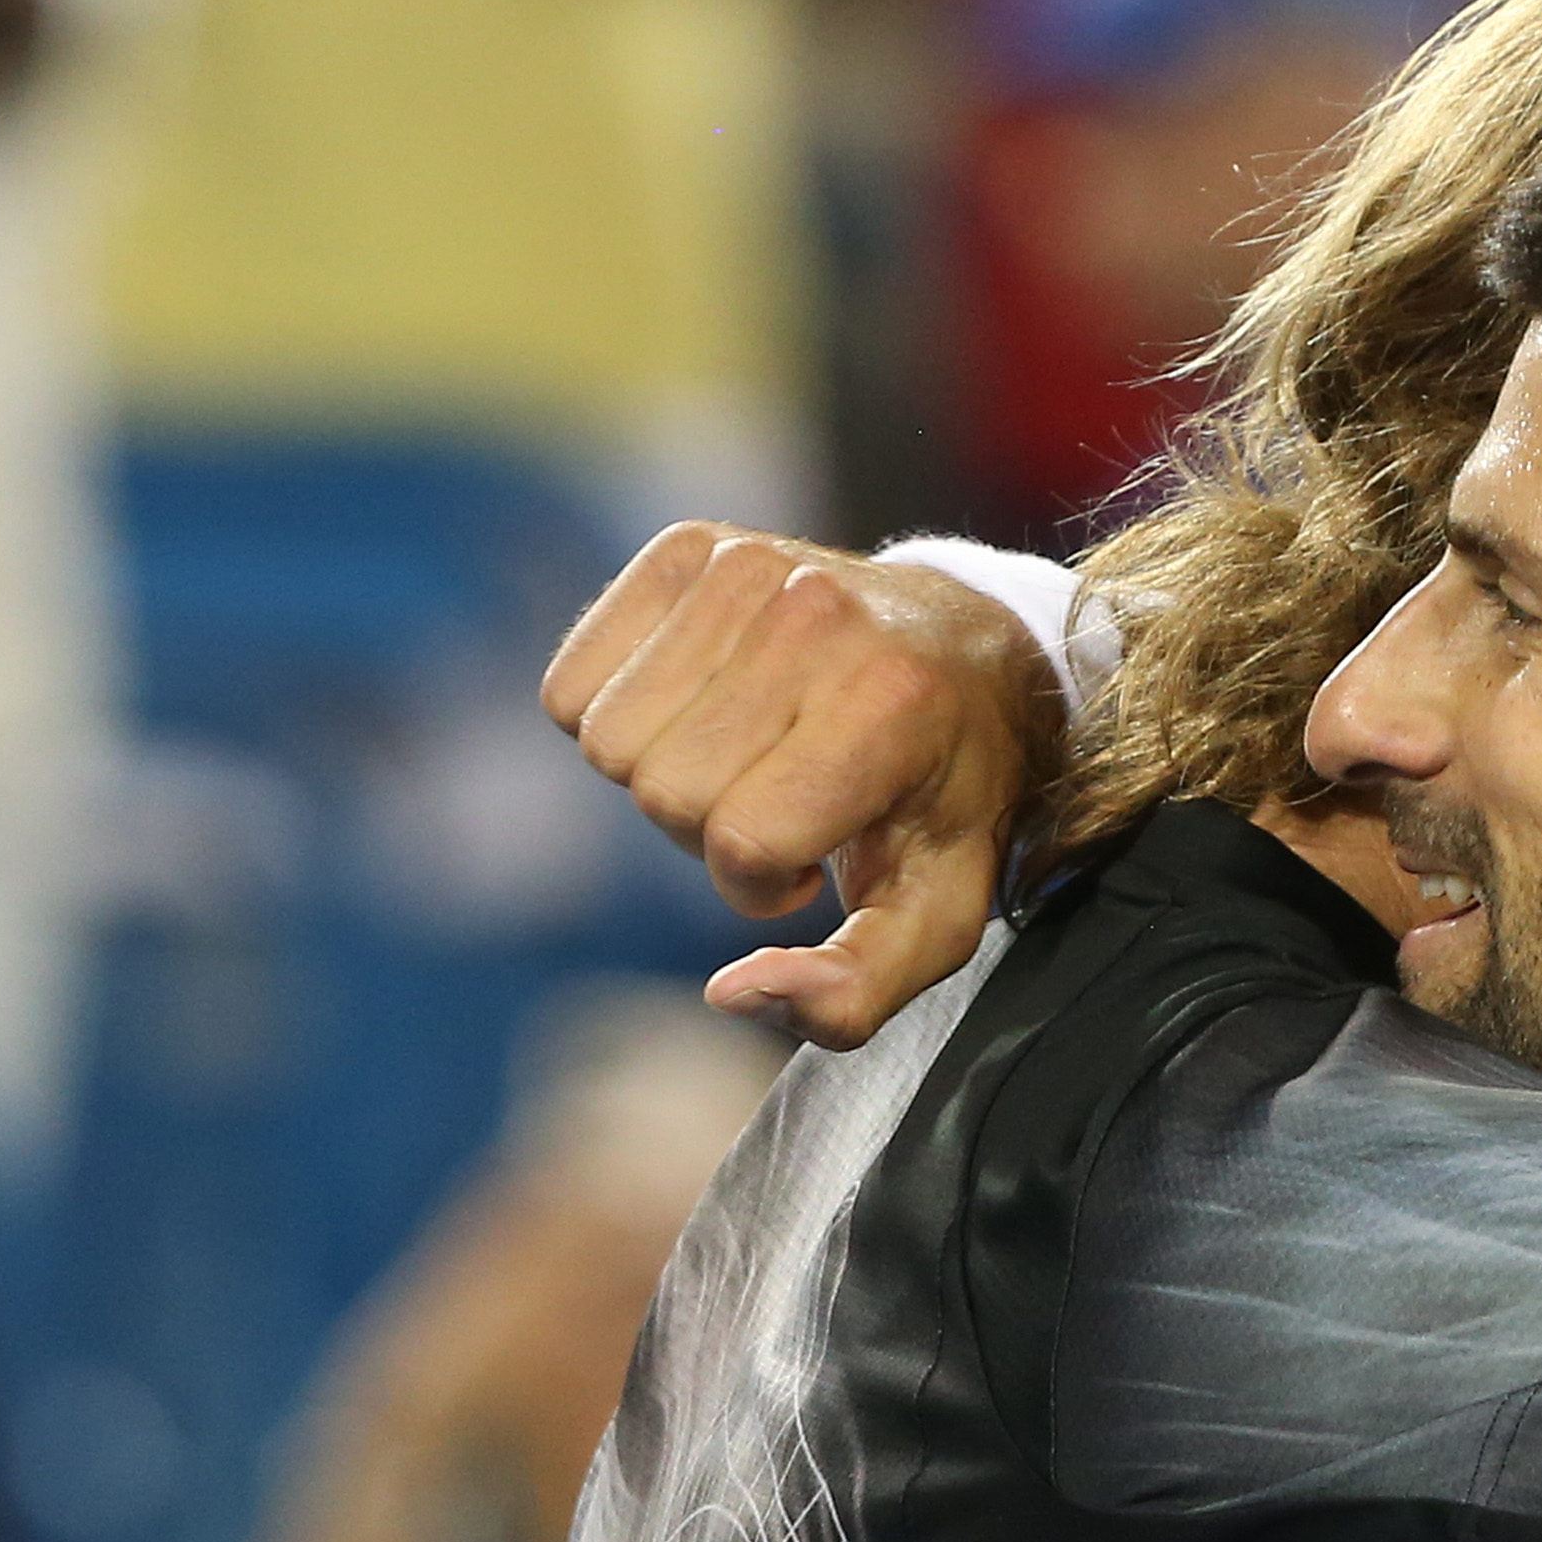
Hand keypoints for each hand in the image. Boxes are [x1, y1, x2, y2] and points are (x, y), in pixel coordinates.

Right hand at [542, 525, 1053, 1039]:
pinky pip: (572, 681)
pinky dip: (617, 716)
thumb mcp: (935, 917)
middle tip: (778, 806)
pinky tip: (701, 710)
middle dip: (707, 830)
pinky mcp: (687, 547)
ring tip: (745, 757)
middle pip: (663, 790)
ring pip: (606, 739)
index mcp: (890, 704)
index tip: (810, 864)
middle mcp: (816, 616)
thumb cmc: (946, 797)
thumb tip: (730, 994)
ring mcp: (746, 564)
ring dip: (661, 774)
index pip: (742, 837)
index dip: (757, 883)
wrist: (969, 649)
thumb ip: (851, 992)